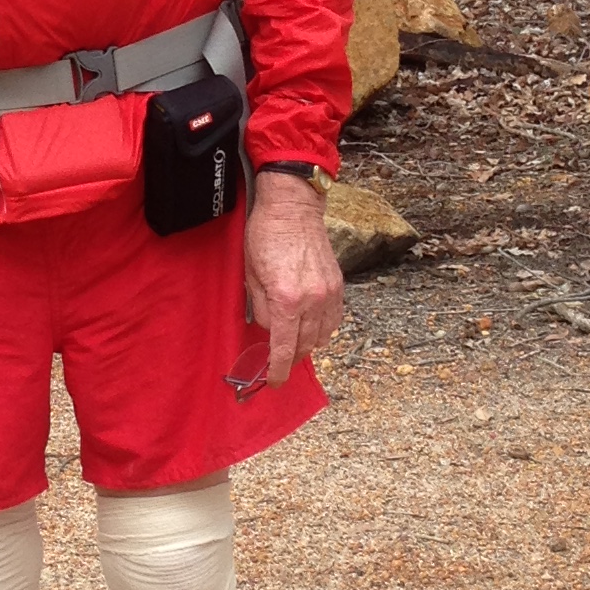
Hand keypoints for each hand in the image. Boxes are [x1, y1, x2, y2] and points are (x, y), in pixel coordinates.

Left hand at [244, 171, 344, 386]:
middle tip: (279, 361)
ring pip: (322, 336)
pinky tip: (311, 326)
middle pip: (304, 345)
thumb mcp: (251, 274)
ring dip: (308, 344)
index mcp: (286, 298)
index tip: (274, 381)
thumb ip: (261, 308)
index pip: (285, 348)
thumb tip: (270, 330)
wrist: (293, 207)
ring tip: (294, 342)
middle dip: (291, 357)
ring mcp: (328, 293)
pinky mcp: (338, 285)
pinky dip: (323, 329)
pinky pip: (334, 320)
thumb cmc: (265, 235)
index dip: (279, 369)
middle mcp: (312, 299)